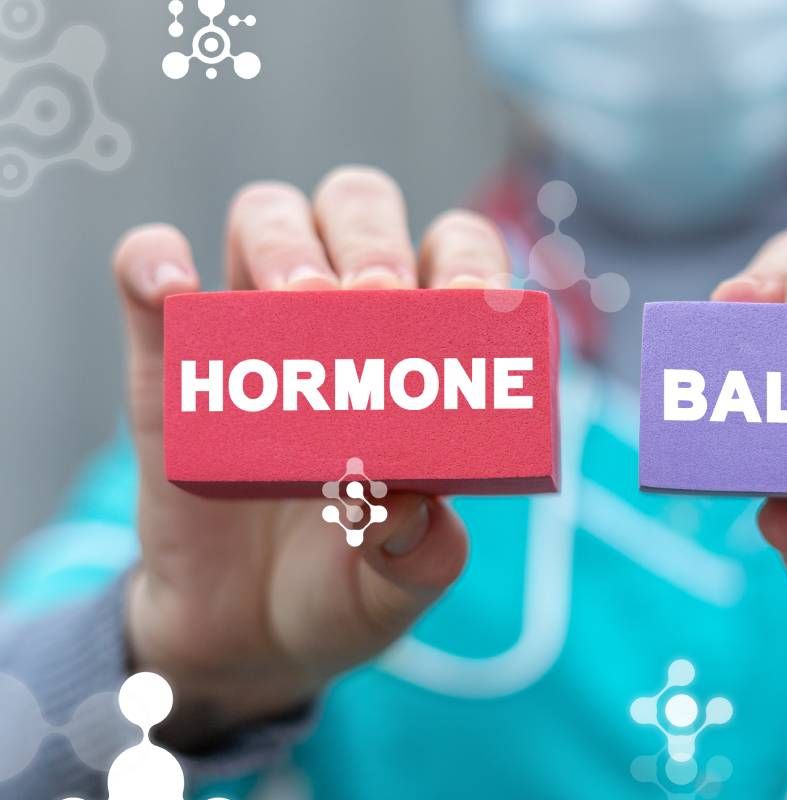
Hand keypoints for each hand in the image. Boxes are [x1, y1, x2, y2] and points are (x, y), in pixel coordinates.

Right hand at [113, 167, 508, 746]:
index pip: (457, 257)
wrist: (246, 635)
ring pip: (268, 216)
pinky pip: (148, 273)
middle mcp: (342, 319)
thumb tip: (412, 509)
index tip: (473, 301)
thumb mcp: (394, 586)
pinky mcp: (168, 359)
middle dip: (374, 238)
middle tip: (375, 301)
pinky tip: (172, 289)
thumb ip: (417, 555)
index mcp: (422, 352)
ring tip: (294, 303)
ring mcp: (253, 329)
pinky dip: (153, 261)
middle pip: (361, 212)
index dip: (471, 259)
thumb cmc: (344, 588)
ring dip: (283, 242)